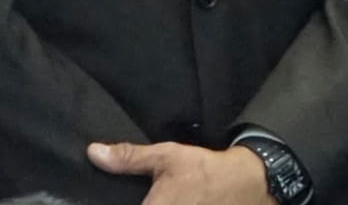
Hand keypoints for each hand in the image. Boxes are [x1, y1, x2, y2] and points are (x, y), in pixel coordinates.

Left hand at [86, 141, 271, 204]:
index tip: (114, 198)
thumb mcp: (168, 157)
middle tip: (147, 192)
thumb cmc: (205, 170)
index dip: (116, 202)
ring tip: (160, 196)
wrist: (249, 182)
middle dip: (136, 200)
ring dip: (152, 203)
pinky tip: (173, 201)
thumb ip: (130, 158)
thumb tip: (94, 152)